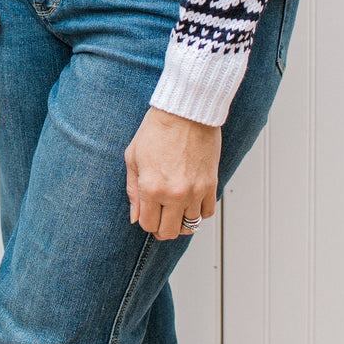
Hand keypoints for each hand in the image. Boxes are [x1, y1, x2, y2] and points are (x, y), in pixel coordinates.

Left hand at [124, 107, 221, 240]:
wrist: (185, 111)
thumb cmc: (158, 128)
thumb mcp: (133, 157)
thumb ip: (133, 191)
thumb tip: (135, 217)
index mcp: (151, 188)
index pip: (148, 225)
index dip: (146, 222)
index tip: (147, 214)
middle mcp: (174, 194)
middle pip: (169, 232)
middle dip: (162, 228)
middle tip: (161, 217)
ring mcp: (194, 191)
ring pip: (190, 226)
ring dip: (181, 221)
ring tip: (176, 209)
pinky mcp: (210, 184)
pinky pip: (207, 212)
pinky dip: (199, 212)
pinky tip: (191, 201)